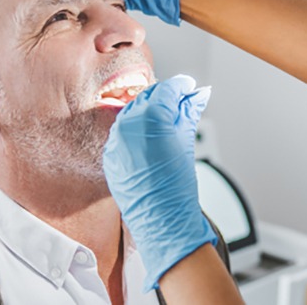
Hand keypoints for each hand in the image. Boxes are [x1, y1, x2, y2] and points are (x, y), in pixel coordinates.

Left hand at [104, 75, 214, 290]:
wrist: (161, 219)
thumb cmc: (176, 186)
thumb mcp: (186, 142)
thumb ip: (189, 113)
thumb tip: (196, 96)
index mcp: (148, 120)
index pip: (165, 91)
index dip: (180, 87)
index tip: (188, 87)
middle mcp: (126, 128)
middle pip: (146, 99)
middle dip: (164, 98)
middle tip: (182, 101)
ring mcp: (115, 142)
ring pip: (131, 114)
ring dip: (148, 113)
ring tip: (167, 121)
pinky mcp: (110, 156)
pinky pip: (122, 134)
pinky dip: (136, 131)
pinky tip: (151, 138)